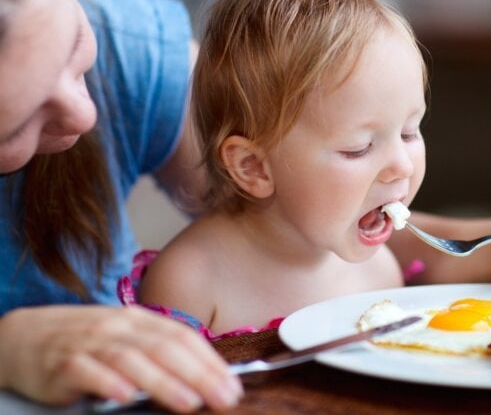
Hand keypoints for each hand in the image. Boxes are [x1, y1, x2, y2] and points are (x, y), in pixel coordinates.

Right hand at [0, 305, 241, 411]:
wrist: (25, 336)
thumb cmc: (86, 341)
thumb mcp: (125, 338)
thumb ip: (157, 352)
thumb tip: (201, 376)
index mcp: (139, 320)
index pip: (182, 336)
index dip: (210, 361)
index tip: (232, 385)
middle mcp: (118, 326)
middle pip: (164, 348)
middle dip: (199, 374)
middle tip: (223, 398)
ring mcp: (91, 342)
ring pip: (132, 360)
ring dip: (163, 382)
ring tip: (189, 402)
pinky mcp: (62, 363)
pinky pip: (88, 371)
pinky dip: (108, 383)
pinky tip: (126, 397)